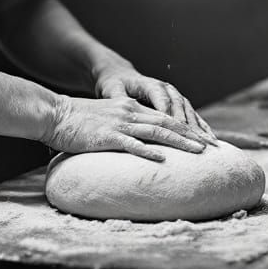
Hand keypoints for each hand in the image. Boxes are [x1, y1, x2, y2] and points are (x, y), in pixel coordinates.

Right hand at [42, 94, 211, 161]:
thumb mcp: (107, 119)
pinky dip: (148, 151)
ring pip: (156, 132)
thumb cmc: (78, 121)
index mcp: (130, 109)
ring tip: (198, 151)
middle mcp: (129, 113)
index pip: (165, 118)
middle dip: (192, 135)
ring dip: (180, 142)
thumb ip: (125, 128)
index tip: (205, 139)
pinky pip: (131, 144)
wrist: (55, 114)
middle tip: (213, 147)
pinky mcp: (107, 136)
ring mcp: (119, 124)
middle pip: (167, 123)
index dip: (187, 128)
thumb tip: (142, 145)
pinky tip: (162, 159)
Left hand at [95, 68, 215, 141]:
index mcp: (151, 84)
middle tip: (200, 143)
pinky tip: (211, 139)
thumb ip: (119, 100)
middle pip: (181, 108)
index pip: (164, 102)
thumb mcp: (112, 90)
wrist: (120, 74)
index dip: (172, 118)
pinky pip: (192, 115)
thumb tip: (120, 112)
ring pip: (189, 111)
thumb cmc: (114, 83)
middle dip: (191, 126)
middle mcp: (166, 88)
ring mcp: (174, 95)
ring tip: (211, 144)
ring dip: (200, 128)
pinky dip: (202, 127)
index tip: (180, 133)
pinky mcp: (177, 103)